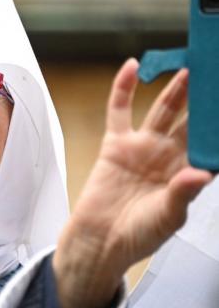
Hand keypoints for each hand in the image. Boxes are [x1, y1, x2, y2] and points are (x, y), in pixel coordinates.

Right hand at [52, 58, 213, 307]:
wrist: (100, 241)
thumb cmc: (138, 235)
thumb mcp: (168, 218)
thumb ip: (183, 193)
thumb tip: (200, 174)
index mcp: (188, 173)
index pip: (210, 142)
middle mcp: (168, 156)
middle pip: (192, 120)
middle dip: (205, 100)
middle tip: (215, 74)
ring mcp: (142, 147)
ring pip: (163, 110)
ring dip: (176, 89)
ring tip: (191, 67)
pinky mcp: (116, 143)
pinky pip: (119, 110)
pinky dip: (124, 88)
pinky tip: (131, 66)